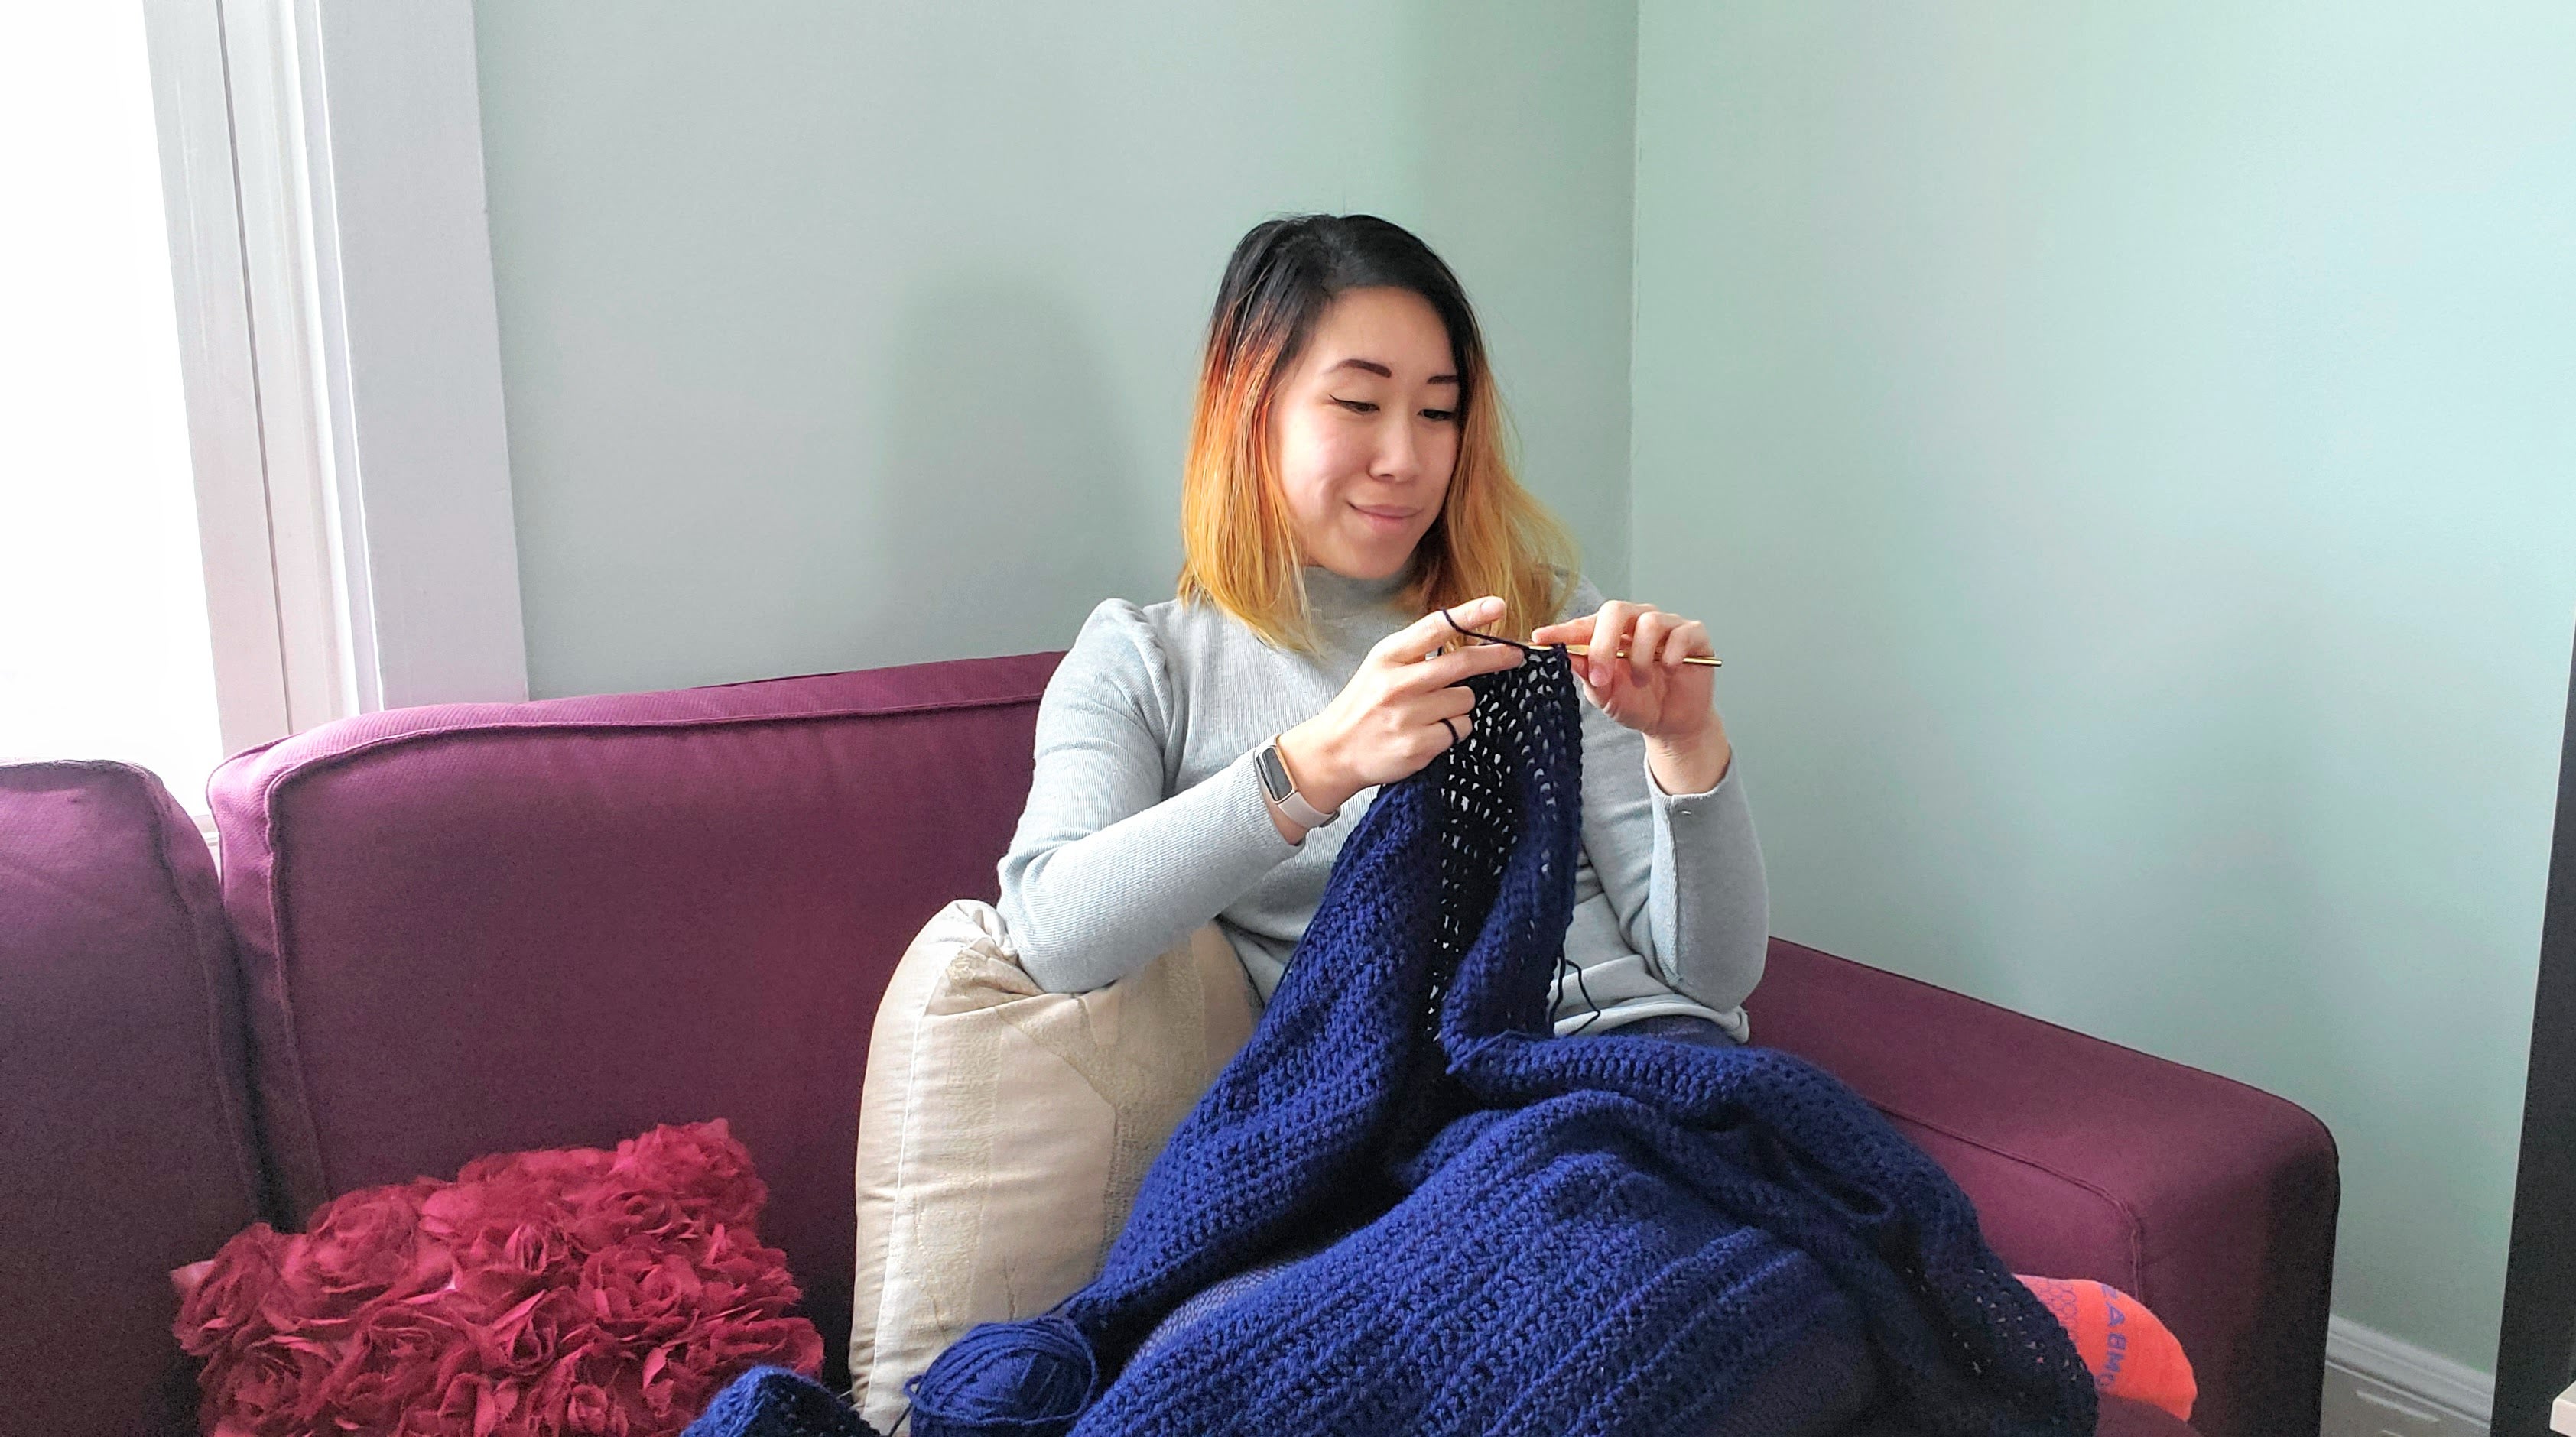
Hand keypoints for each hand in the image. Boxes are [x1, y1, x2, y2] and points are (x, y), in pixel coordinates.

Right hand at [1274, 595, 1525, 819]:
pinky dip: (1453, 730)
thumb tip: (1469, 638)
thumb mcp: (1381, 667)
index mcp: (1388, 656)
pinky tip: (1430, 732)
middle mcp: (1398, 684)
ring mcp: (1408, 716)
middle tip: (1516, 654)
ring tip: (1434, 712)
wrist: (1334, 751)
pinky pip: (1460, 729)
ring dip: (1461, 705)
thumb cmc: (1364, 704)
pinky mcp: (1417, 746)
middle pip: (1462, 663)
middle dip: (1495, 657)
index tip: (1497, 606)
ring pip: (1466, 700)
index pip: (1435, 628)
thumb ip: (1418, 651)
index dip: (1470, 615)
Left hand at [1530, 598, 1731, 792]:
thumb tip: (1566, 657)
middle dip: (1604, 644)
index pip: (1585, 624)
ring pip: (1649, 623)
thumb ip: (1588, 676)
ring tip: (1640, 682)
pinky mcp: (1694, 635)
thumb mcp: (1605, 696)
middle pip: (1617, 610)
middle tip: (1600, 675)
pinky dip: (1670, 656)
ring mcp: (1668, 625)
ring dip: (1639, 658)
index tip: (1541, 638)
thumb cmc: (1638, 704)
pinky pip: (1681, 634)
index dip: (1563, 630)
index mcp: (1611, 633)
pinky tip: (1667, 671)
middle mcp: (1638, 621)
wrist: (1672, 725)